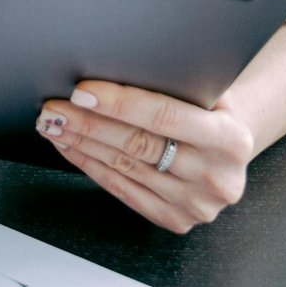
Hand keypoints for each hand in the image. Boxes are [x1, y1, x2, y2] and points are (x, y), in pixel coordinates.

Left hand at [35, 80, 254, 233]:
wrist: (231, 146)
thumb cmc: (211, 108)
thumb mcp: (208, 91)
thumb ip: (174, 85)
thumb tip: (109, 66)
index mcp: (231, 139)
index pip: (164, 117)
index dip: (120, 103)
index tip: (82, 92)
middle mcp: (216, 178)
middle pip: (139, 146)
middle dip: (89, 124)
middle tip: (54, 107)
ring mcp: (196, 205)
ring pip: (125, 168)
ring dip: (83, 144)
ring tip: (54, 124)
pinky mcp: (176, 220)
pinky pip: (124, 191)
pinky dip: (91, 166)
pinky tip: (71, 147)